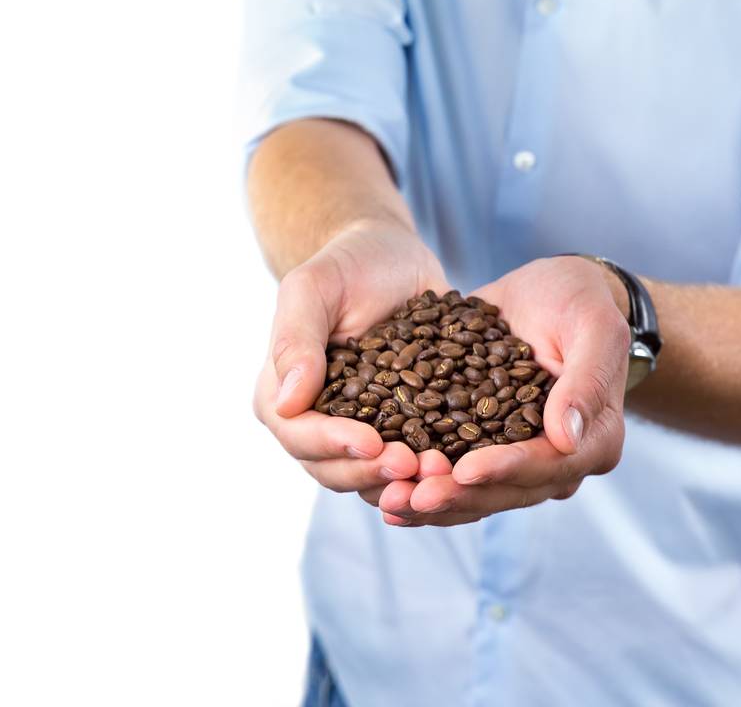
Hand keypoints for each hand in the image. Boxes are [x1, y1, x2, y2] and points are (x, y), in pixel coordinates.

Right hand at [252, 218, 451, 499]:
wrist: (390, 256)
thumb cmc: (345, 264)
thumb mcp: (313, 286)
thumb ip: (295, 339)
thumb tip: (288, 403)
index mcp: (281, 394)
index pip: (300, 435)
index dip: (335, 445)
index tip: (374, 443)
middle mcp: (315, 423)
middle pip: (335, 469)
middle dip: (375, 472)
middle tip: (417, 466)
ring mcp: (357, 431)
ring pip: (372, 476)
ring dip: (405, 483)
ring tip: (442, 471)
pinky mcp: (399, 429)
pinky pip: (409, 463)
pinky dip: (429, 471)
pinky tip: (460, 468)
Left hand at [361, 255, 630, 526]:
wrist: (555, 291)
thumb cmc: (580, 300)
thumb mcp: (593, 325)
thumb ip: (586, 378)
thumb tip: (567, 437)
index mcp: (593, 439)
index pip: (548, 465)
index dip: (506, 470)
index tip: (465, 470)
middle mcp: (558, 461)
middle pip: (506, 492)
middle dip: (458, 496)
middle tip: (413, 496)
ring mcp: (520, 459)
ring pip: (477, 495)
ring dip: (434, 502)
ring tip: (390, 501)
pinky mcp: (487, 447)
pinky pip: (456, 478)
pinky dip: (423, 485)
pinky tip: (386, 494)